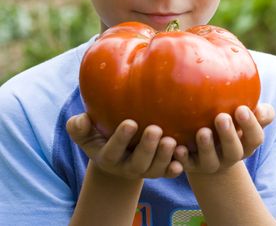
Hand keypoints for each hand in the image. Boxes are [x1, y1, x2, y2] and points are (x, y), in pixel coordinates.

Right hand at [66, 113, 182, 179]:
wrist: (117, 151)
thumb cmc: (99, 134)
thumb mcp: (84, 132)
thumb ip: (77, 127)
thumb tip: (82, 119)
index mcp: (108, 156)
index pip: (113, 150)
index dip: (121, 138)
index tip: (130, 122)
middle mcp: (127, 166)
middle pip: (138, 162)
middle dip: (147, 147)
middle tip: (155, 129)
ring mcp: (144, 169)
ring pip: (155, 168)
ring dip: (164, 156)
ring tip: (171, 141)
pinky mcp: (159, 170)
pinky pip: (167, 172)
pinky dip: (174, 169)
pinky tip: (181, 160)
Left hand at [173, 103, 274, 174]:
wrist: (206, 149)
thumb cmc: (229, 123)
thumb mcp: (244, 117)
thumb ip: (258, 112)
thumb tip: (259, 106)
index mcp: (246, 143)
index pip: (254, 138)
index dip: (250, 125)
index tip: (241, 108)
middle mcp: (229, 156)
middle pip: (233, 151)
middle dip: (228, 135)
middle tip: (222, 118)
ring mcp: (210, 163)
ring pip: (210, 160)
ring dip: (206, 147)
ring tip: (203, 132)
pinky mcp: (190, 165)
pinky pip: (186, 165)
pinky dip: (182, 158)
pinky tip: (178, 148)